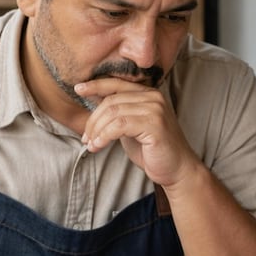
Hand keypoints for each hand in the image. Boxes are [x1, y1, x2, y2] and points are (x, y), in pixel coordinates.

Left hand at [76, 78, 202, 188]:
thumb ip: (118, 114)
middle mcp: (154, 97)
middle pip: (111, 101)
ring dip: (96, 130)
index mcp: (149, 94)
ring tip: (91, 145)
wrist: (177, 170)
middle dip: (93, 120)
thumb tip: (94, 102)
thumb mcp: (132, 127)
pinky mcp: (154, 125)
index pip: (117, 84)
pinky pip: (119, 126)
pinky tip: (99, 146)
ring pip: (113, 113)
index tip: (78, 89)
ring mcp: (156, 110)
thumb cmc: (153, 151)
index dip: (96, 85)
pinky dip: (104, 136)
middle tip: (86, 138)